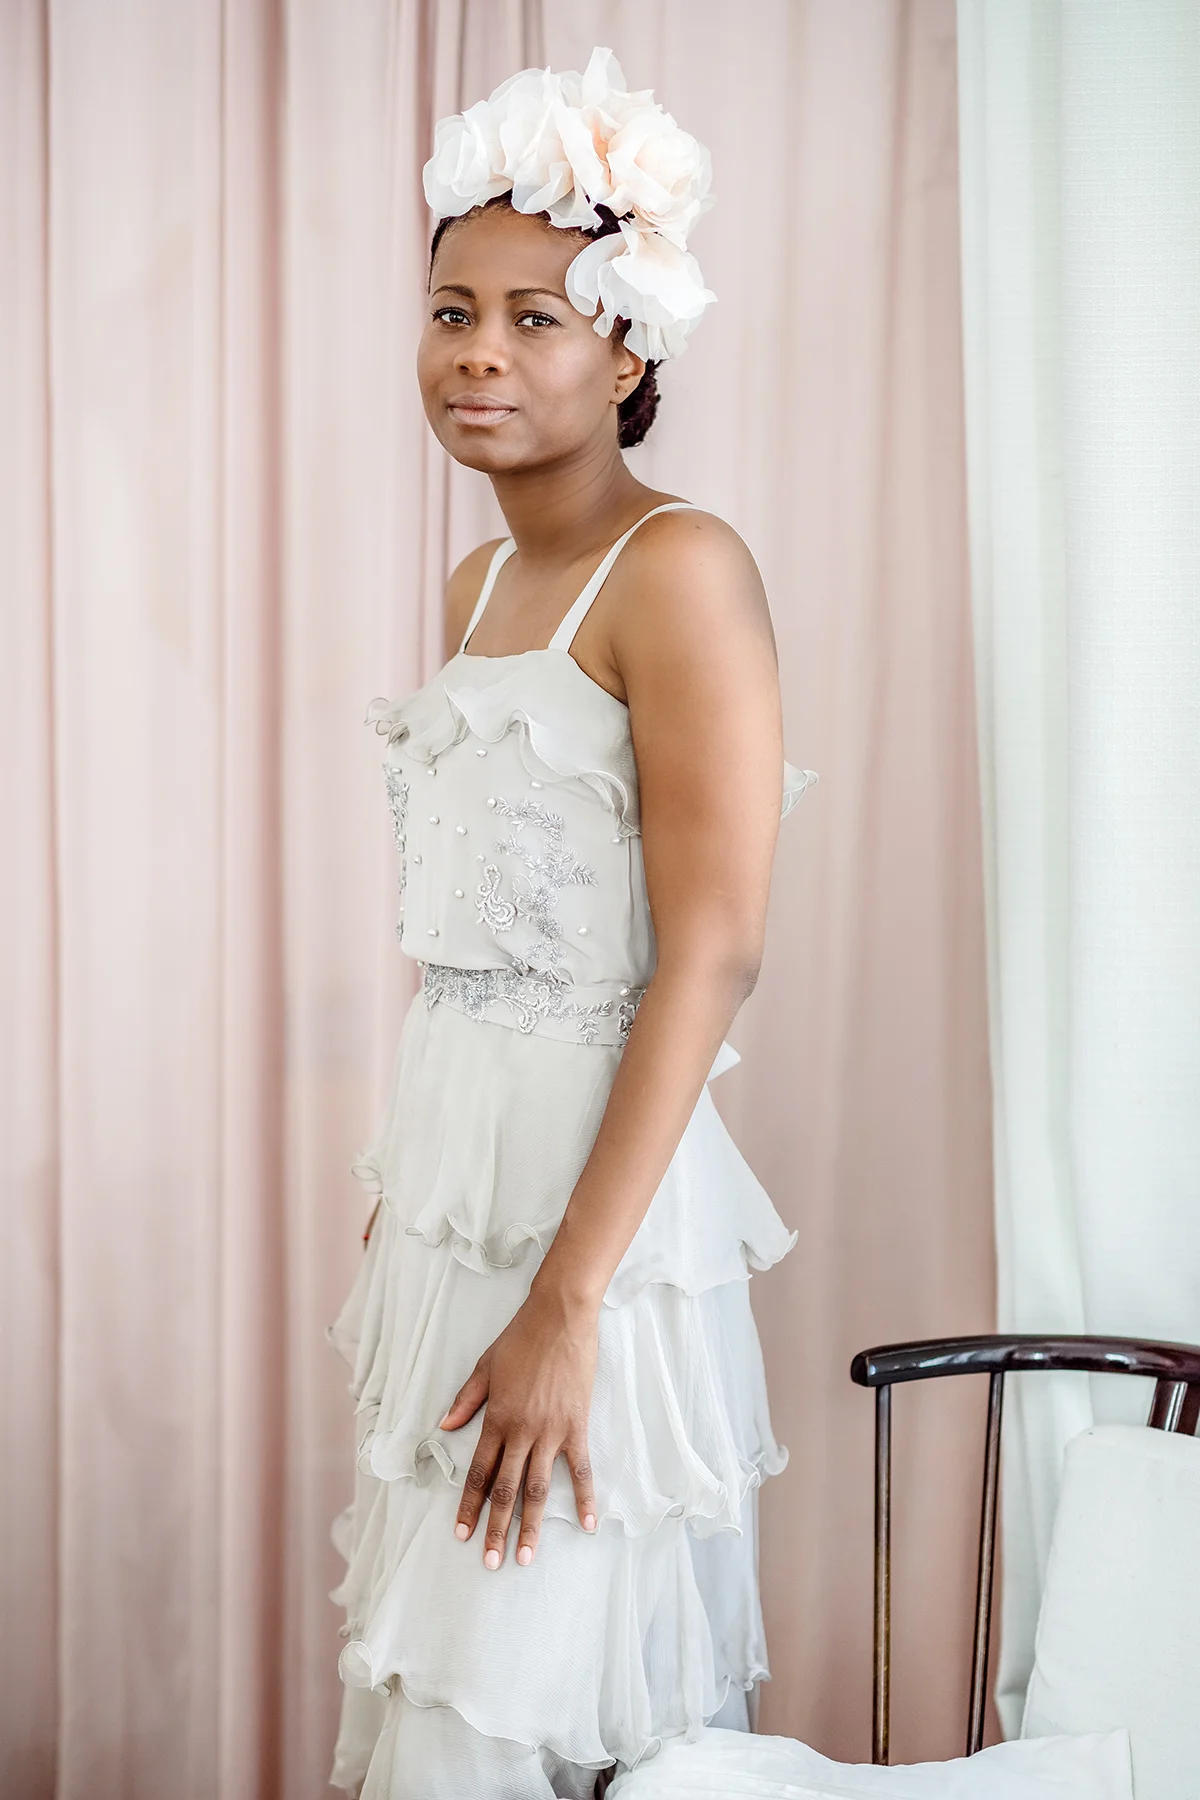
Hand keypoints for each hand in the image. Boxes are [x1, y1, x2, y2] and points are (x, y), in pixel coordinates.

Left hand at [438, 1279, 599, 1566]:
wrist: (560, 1317)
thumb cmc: (521, 1338)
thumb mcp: (485, 1366)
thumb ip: (465, 1401)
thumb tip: (443, 1428)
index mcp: (496, 1418)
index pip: (479, 1472)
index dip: (470, 1506)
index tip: (462, 1535)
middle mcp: (521, 1431)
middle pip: (506, 1489)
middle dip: (496, 1529)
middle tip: (491, 1563)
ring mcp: (551, 1432)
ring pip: (538, 1488)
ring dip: (530, 1526)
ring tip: (524, 1558)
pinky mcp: (578, 1426)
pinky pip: (581, 1469)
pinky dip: (585, 1498)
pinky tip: (587, 1523)